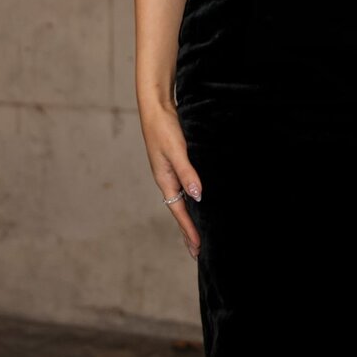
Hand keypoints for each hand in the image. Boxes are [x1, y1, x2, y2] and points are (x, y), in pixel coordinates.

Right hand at [138, 101, 203, 259]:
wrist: (156, 106)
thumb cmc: (163, 127)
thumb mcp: (176, 150)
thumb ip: (186, 172)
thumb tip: (197, 196)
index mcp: (164, 180)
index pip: (179, 212)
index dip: (189, 230)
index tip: (198, 248)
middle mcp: (168, 178)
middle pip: (179, 210)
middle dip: (188, 229)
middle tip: (198, 250)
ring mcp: (171, 170)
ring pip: (183, 198)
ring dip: (191, 214)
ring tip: (200, 230)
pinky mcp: (177, 160)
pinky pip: (185, 184)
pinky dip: (192, 196)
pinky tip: (200, 198)